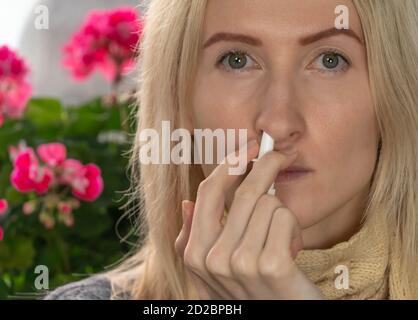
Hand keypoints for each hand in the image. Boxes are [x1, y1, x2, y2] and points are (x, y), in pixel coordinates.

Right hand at [174, 139, 323, 299]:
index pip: (208, 192)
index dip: (229, 163)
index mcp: (194, 253)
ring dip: (281, 216)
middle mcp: (212, 258)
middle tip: (280, 155)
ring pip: (267, 204)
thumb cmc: (249, 292)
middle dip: (264, 164)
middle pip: (241, 192)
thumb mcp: (212, 271)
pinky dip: (293, 228)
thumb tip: (186, 204)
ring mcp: (240, 263)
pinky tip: (291, 250)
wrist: (280, 319)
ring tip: (280, 240)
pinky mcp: (271, 266)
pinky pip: (284, 217)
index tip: (248, 147)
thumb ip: (193, 239)